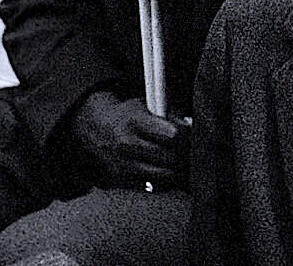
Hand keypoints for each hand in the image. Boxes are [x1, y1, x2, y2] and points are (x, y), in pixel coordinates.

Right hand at [69, 91, 185, 186]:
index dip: (186, 135)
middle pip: (171, 158)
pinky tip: (165, 168)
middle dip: (185, 154)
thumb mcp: (148, 105)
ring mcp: (124, 165)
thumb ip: (171, 115)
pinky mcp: (123, 181)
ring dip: (178, 170)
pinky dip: (165, 180)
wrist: (99, 129)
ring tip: (180, 160)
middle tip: (190, 150)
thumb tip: (193, 128)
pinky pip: (155, 186)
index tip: (190, 134)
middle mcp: (127, 144)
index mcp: (134, 121)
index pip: (173, 134)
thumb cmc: (130, 116)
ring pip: (166, 176)